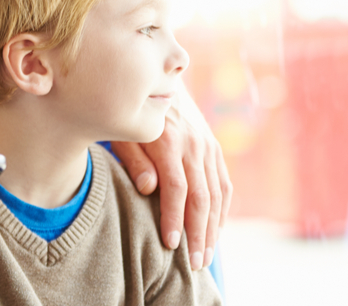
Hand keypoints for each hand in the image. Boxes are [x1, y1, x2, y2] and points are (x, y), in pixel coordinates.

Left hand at [112, 84, 231, 270]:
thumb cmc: (131, 114)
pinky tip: (215, 231)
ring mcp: (208, 146)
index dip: (173, 218)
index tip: (170, 244)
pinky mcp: (215, 149)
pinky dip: (221, 210)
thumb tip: (149, 189)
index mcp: (168, 141)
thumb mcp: (124, 133)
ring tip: (205, 256)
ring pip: (217, 194)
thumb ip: (135, 161)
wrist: (158, 83)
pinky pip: (224, 185)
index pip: (176, 188)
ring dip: (213, 228)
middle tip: (193, 263)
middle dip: (198, 233)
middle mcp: (194, 144)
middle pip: (201, 196)